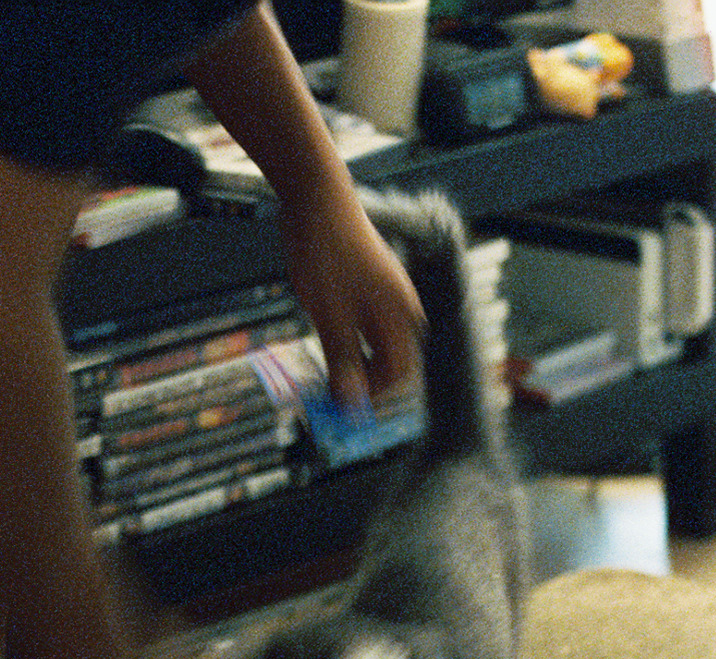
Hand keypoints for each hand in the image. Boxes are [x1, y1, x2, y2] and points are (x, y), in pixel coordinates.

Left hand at [279, 184, 425, 408]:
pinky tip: (320, 336)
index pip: (399, 374)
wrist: (314, 195)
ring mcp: (383, 293)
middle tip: (328, 393)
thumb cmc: (325, 251)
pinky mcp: (365, 283)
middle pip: (389, 361)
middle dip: (362, 382)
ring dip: (350, 361)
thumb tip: (353, 406)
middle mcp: (399, 306)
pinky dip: (343, 339)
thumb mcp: (329, 316)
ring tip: (320, 368)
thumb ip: (344, 361)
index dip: (372, 396)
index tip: (340, 406)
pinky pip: (360, 323)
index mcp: (400, 315)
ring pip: (373, 343)